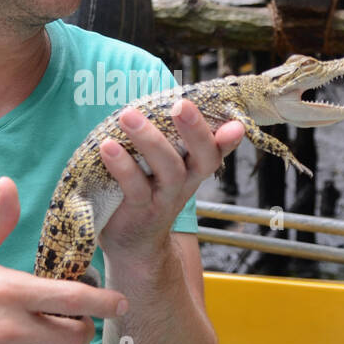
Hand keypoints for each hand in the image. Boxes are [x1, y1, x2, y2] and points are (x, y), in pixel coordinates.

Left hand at [96, 100, 244, 262]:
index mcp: (194, 167)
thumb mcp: (163, 163)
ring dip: (149, 140)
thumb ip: (169, 136)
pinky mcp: (139, 211)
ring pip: (168, 170)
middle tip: (180, 104)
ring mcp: (164, 199)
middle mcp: (185, 183)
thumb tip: (173, 98)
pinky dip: (121, 165)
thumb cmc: (146, 190)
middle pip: (202, 157)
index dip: (229, 139)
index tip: (236, 124)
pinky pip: (134, 187)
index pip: (218, 149)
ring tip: (128, 115)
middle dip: (194, 130)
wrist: (134, 244)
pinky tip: (107, 147)